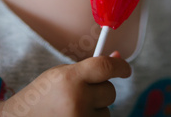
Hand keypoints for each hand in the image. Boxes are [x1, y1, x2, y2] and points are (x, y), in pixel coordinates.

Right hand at [1, 54, 130, 116]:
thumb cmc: (45, 94)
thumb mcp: (64, 73)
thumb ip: (90, 67)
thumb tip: (118, 59)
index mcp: (70, 78)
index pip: (105, 67)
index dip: (121, 66)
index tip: (126, 69)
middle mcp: (77, 100)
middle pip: (109, 92)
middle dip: (101, 91)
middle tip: (83, 92)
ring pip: (107, 112)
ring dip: (97, 109)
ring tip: (74, 108)